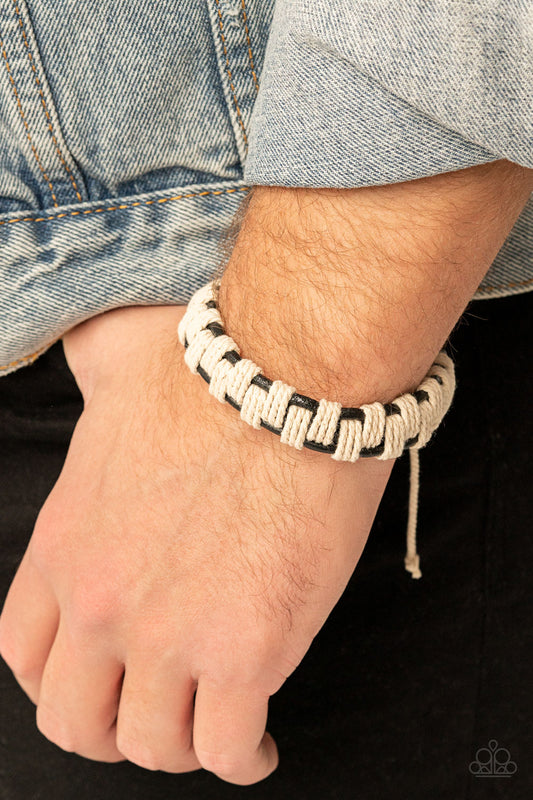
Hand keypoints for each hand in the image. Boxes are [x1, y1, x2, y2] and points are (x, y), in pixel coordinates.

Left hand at [0, 303, 392, 783]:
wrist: (290, 376)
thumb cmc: (216, 374)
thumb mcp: (114, 382)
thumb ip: (88, 397)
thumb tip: (89, 349)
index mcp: (64, 544)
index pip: (24, 651)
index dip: (61, 680)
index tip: (100, 679)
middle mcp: (102, 602)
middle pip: (76, 719)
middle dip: (112, 731)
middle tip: (154, 716)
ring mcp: (167, 635)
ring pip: (151, 746)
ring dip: (179, 748)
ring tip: (212, 729)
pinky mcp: (244, 653)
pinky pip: (224, 748)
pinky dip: (241, 759)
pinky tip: (259, 745)